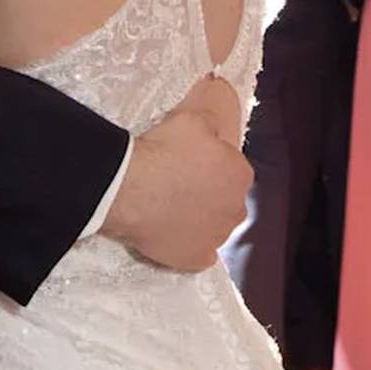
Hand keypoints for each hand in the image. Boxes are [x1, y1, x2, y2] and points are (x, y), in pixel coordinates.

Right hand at [101, 78, 250, 271]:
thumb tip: (218, 109)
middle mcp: (236, 209)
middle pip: (226, 199)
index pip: (232, 168)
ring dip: (200, 219)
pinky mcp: (196, 260)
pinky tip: (171, 234)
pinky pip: (197, 253)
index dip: (211, 164)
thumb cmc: (164, 150)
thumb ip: (211, 120)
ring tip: (171, 209)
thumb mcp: (192, 119)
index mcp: (240, 174)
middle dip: (210, 193)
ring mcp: (217, 238)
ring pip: (213, 227)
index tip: (190, 161)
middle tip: (180, 184)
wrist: (130, 188)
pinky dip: (187, 245)